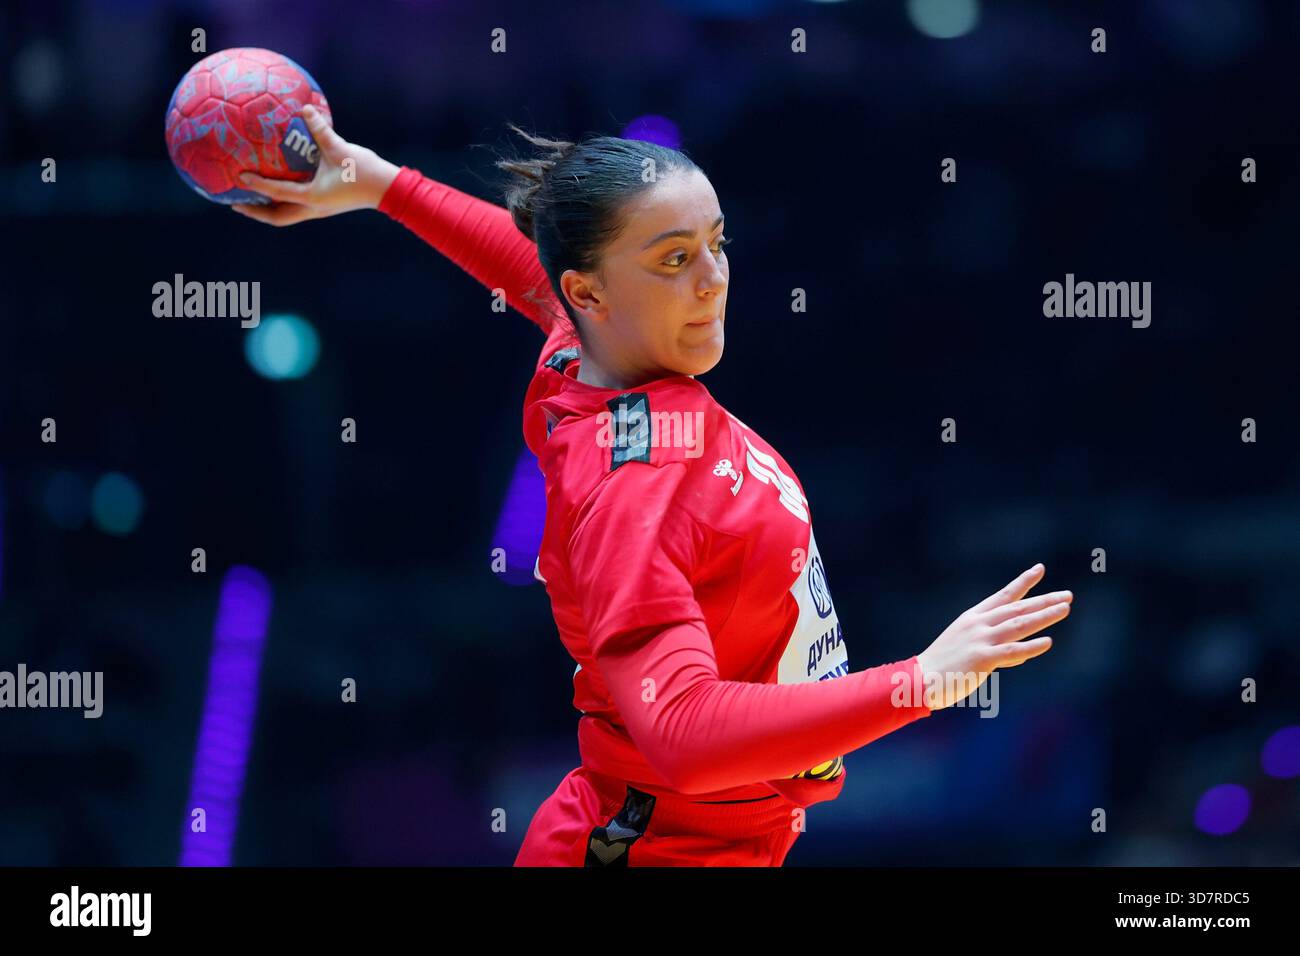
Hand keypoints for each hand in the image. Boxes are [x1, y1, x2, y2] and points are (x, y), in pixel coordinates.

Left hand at [231, 104, 399, 225]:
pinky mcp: (325, 206)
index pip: (278, 192)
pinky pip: (297, 206)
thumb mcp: (340, 148)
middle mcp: (313, 208)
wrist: (387, 189)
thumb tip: (305, 108)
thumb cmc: (364, 171)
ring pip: (287, 215)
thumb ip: (320, 129)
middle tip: (235, 203)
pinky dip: (283, 201)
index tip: (239, 177)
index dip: (257, 185)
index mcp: (312, 197)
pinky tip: (279, 187)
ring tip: (251, 199)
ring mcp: (319, 210)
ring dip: (268, 209)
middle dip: (256, 212)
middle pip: (277, 218)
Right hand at [915, 563, 1069, 710]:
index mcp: (973, 618)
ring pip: (1019, 624)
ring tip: (1065, 609)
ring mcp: (980, 639)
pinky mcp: (982, 658)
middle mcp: (978, 624)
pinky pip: (1012, 650)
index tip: (1040, 569)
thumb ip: (998, 649)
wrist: (920, 680)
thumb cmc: (944, 667)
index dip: (1023, 582)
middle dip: (1044, 600)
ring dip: (1044, 615)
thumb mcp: (968, 649)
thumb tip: (1023, 654)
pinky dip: (1032, 646)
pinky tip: (1048, 642)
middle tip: (1067, 595)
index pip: (1003, 596)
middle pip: (1017, 608)